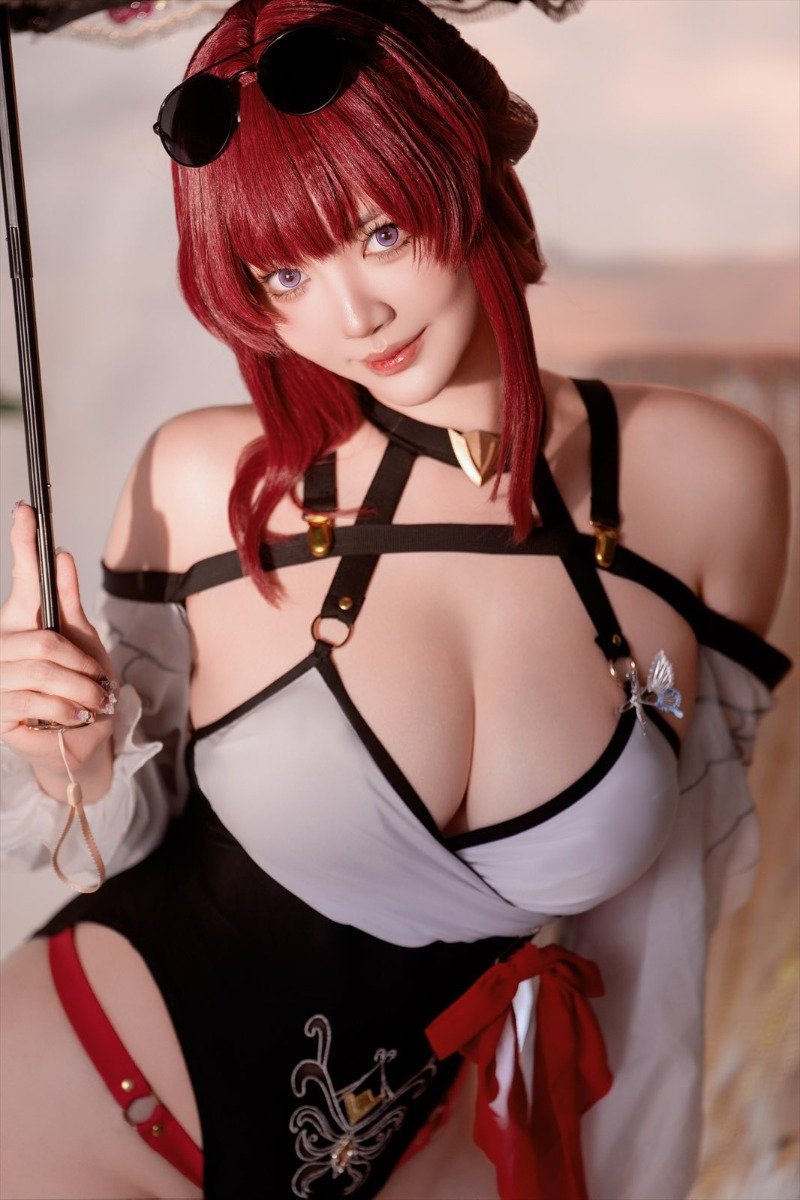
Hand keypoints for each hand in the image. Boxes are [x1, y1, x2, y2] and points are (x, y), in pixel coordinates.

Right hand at [0, 502, 118, 777]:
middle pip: (44, 641)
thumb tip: (59, 556)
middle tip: (98, 680)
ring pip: (44, 671)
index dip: (22, 544)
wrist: (78, 742)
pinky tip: (76, 714)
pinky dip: (69, 708)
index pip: (23, 580)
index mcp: (21, 622)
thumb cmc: (81, 689)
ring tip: (93, 700)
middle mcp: (1, 646)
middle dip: (80, 663)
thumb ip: (68, 601)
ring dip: (80, 689)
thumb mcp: (84, 642)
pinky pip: (39, 701)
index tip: (27, 510)